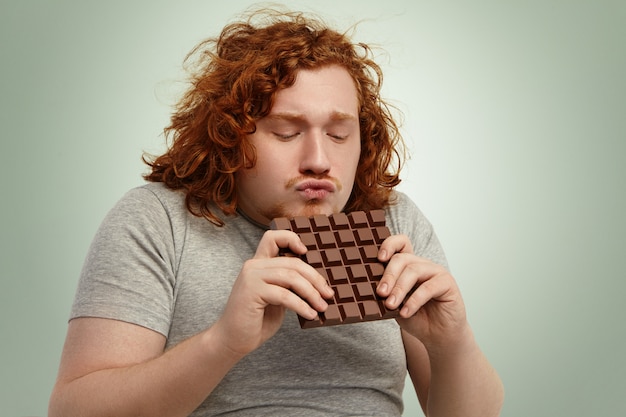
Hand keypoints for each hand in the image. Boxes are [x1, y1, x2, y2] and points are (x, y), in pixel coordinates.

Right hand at [212, 230, 333, 356]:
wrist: (233, 340)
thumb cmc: (256, 320)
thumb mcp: (277, 298)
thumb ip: (288, 285)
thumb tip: (318, 284)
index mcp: (258, 264)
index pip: (272, 237)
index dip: (291, 238)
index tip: (307, 251)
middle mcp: (253, 266)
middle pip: (292, 262)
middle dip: (315, 278)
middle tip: (328, 294)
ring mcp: (251, 277)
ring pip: (291, 278)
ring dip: (311, 294)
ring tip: (322, 307)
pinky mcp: (252, 292)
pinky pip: (285, 295)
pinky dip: (301, 306)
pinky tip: (310, 315)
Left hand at [376, 235, 468, 347]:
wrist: (436, 336)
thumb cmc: (415, 317)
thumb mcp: (395, 305)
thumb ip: (386, 294)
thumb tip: (371, 289)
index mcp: (408, 265)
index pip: (401, 243)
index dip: (389, 245)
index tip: (379, 258)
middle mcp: (422, 264)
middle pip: (402, 259)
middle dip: (388, 276)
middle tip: (380, 293)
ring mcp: (436, 271)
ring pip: (414, 271)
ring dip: (399, 289)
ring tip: (390, 305)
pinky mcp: (448, 283)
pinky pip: (428, 288)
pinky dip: (414, 301)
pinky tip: (405, 312)